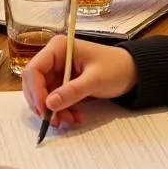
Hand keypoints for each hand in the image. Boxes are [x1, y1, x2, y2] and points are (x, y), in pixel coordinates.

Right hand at [22, 35, 137, 127]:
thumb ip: (72, 91)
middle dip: (44, 104)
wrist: (133, 72)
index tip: (45, 110)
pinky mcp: (63, 82)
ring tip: (71, 119)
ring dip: (54, 111)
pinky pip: (54, 100)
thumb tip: (49, 104)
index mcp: (58, 48)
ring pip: (43, 95)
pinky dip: (61, 110)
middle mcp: (54, 58)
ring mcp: (58, 71)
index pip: (34, 69)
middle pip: (35, 84)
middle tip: (57, 120)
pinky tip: (75, 116)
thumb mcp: (95, 79)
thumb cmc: (116, 68)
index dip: (35, 91)